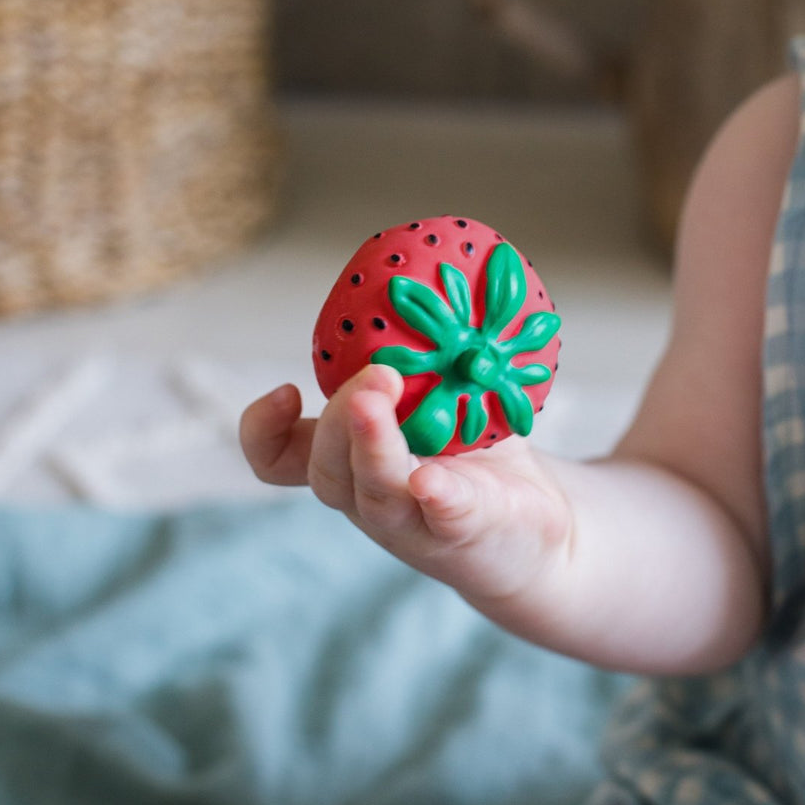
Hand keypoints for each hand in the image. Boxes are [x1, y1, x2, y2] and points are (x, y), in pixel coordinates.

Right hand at [239, 364, 572, 606]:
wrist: (542, 533)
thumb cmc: (478, 460)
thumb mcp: (439, 404)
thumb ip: (415, 358)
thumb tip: (420, 268)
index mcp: (351, 464)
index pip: (282, 458)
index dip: (262, 431)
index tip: (285, 390)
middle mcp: (370, 498)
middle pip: (327, 467)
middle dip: (338, 416)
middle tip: (373, 374)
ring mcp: (414, 525)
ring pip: (373, 492)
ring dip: (371, 446)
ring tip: (378, 399)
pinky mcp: (466, 536)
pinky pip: (446, 518)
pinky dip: (438, 498)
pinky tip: (433, 481)